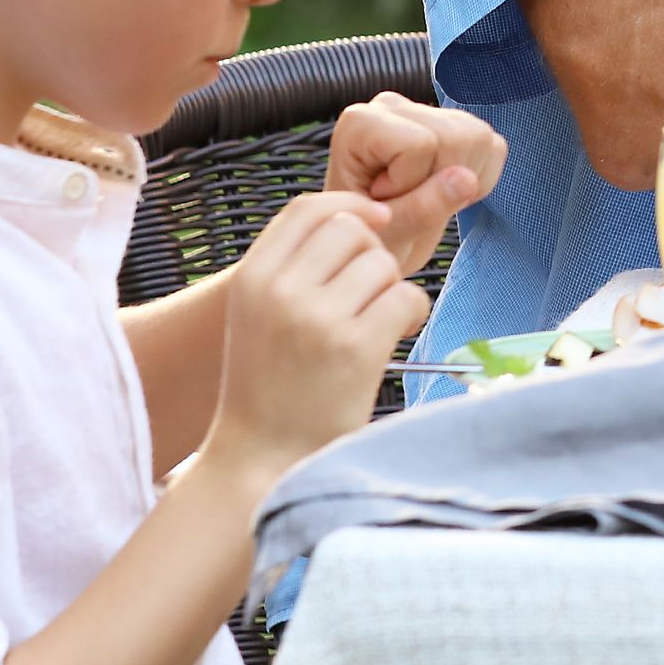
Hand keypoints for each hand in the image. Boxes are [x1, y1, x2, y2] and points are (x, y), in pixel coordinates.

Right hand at [207, 194, 427, 490]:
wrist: (261, 458)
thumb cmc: (269, 384)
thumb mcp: (258, 313)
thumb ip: (294, 266)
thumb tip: (362, 216)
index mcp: (252, 279)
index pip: (307, 208)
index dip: (350, 206)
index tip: (376, 220)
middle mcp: (280, 292)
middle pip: (353, 231)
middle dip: (372, 257)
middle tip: (367, 297)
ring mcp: (317, 319)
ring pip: (383, 264)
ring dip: (391, 290)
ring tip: (375, 324)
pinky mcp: (356, 347)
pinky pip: (406, 298)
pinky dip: (411, 314)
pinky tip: (393, 337)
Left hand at [320, 94, 504, 274]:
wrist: (376, 241)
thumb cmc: (371, 235)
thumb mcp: (386, 235)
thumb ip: (420, 210)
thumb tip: (467, 178)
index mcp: (361, 122)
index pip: (421, 143)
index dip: (411, 182)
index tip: (383, 201)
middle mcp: (393, 106)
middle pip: (455, 136)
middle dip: (440, 181)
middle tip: (405, 202)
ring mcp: (429, 112)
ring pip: (479, 138)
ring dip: (462, 181)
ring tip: (422, 198)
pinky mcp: (459, 125)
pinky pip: (494, 147)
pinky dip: (479, 180)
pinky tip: (443, 191)